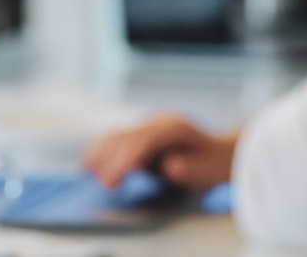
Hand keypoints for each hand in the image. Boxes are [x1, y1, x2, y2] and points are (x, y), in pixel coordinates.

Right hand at [82, 112, 240, 191]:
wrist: (220, 152)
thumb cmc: (214, 164)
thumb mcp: (210, 170)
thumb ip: (192, 169)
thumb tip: (171, 167)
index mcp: (174, 127)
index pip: (144, 140)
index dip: (126, 159)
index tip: (113, 179)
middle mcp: (158, 122)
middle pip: (126, 135)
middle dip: (110, 159)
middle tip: (103, 185)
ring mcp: (148, 126)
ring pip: (117, 135)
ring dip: (100, 153)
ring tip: (87, 172)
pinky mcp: (140, 135)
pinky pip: (116, 140)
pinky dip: (102, 151)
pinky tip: (89, 164)